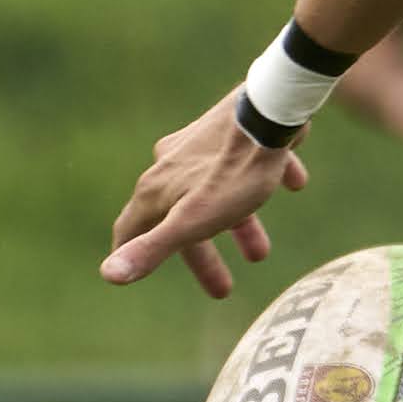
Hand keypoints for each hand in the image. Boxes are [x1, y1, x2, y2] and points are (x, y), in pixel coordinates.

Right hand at [106, 99, 307, 297]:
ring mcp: (200, 144)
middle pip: (179, 217)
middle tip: (223, 291)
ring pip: (213, 193)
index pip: (130, 227)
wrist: (270, 110)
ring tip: (260, 255)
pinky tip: (294, 183)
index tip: (128, 272)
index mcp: (157, 188)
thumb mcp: (193, 220)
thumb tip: (108, 274)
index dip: (128, 252)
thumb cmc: (234, 172)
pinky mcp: (232, 129)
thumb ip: (153, 248)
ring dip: (238, 226)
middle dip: (203, 256)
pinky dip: (262, 178)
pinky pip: (245, 160)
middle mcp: (170, 164)